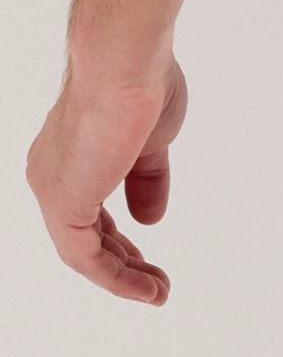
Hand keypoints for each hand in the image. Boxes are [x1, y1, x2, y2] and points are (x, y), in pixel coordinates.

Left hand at [26, 56, 187, 303]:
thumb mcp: (151, 143)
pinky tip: (145, 288)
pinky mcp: (64, 203)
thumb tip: (149, 219)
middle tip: (156, 284)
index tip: (149, 256)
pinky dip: (116, 278)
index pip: (89, 210)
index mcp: (69, 156)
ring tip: (158, 293)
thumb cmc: (140, 85)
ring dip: (122, 278)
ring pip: (82, 252)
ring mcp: (53, 189)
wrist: (126, 63)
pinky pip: (84, 257)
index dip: (119, 239)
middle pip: (84, 236)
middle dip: (122, 264)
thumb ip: (146, 181)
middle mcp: (51, 175)